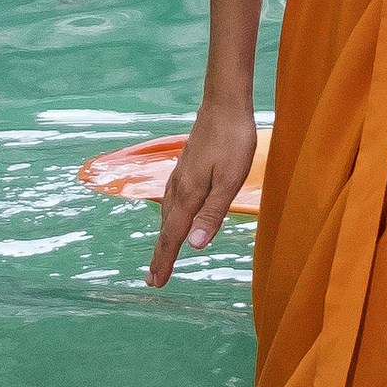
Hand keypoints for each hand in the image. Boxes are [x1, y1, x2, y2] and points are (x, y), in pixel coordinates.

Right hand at [146, 96, 258, 286]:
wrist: (224, 103)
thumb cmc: (233, 140)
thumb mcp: (230, 180)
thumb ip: (213, 214)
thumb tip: (195, 245)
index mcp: (189, 195)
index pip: (173, 236)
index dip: (164, 261)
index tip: (156, 283)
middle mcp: (179, 188)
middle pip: (166, 228)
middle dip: (161, 254)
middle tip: (153, 279)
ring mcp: (180, 175)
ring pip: (167, 213)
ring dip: (164, 236)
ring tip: (162, 254)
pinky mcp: (185, 166)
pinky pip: (172, 200)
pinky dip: (169, 217)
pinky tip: (173, 215)